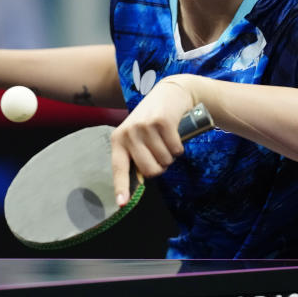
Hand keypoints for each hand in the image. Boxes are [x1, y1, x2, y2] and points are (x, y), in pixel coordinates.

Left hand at [110, 78, 194, 206]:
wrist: (169, 93)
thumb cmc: (151, 120)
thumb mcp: (136, 134)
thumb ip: (134, 154)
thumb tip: (139, 180)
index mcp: (118, 139)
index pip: (119, 167)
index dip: (121, 186)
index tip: (122, 203)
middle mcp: (129, 133)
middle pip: (150, 170)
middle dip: (160, 167)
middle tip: (160, 153)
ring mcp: (145, 127)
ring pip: (165, 161)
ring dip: (170, 155)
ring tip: (165, 140)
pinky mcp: (162, 122)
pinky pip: (176, 150)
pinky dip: (179, 147)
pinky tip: (174, 134)